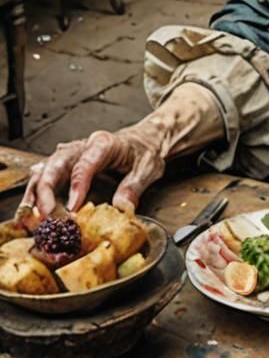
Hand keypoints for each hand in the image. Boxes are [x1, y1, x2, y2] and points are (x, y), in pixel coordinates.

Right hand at [20, 84, 223, 215]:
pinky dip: (36, 194)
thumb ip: (134, 187)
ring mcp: (73, 156)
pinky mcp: (68, 167)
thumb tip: (122, 207)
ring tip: (30, 217)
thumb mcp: (148, 168)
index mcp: (105, 143)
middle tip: (47, 216)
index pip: (86, 163)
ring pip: (46, 169)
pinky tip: (30, 209)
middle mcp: (84, 146)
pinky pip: (46, 177)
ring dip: (35, 193)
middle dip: (47, 190)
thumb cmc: (146, 152)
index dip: (77, 186)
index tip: (73, 208)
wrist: (146, 141)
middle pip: (57, 164)